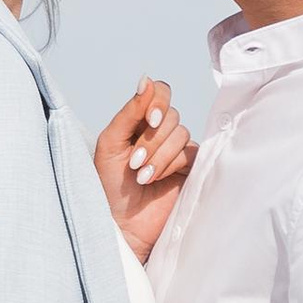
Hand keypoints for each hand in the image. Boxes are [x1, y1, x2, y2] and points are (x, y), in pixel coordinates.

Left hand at [94, 77, 194, 261]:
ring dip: (158, 155)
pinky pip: (189, 153)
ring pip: (181, 133)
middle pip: (171, 114)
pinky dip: (169, 165)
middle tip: (134, 162)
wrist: (121, 222)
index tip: (149, 119)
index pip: (161, 91)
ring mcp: (178, 150)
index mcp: (142, 120)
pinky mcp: (191, 168)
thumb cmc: (110, 185)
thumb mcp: (112, 143)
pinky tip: (154, 180)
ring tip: (141, 176)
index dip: (158, 101)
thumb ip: (130, 111)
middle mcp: (162, 132)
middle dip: (151, 139)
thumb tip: (146, 80)